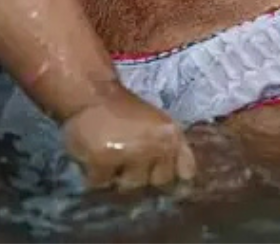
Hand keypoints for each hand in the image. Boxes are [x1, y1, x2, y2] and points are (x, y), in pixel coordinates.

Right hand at [62, 88, 195, 191]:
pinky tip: (97, 158)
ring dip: (120, 177)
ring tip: (113, 157)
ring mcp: (129, 154)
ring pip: (130, 186)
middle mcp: (155, 146)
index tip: (161, 169)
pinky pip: (102, 183)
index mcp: (172, 136)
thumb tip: (184, 179)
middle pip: (159, 182)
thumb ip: (174, 148)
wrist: (92, 93)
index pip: (187, 171)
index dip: (175, 172)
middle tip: (131, 158)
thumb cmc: (126, 109)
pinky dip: (97, 175)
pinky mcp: (102, 159)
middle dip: (146, 174)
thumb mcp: (160, 123)